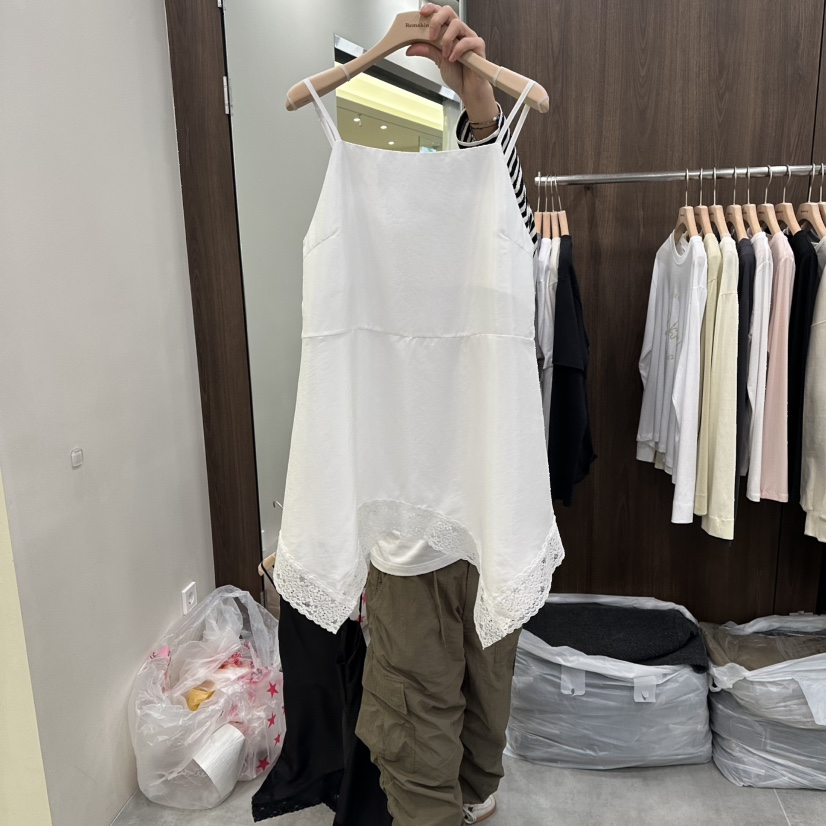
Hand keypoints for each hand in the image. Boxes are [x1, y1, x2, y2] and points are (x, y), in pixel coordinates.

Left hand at [405, 4, 497, 124]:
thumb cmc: (457, 74)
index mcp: (448, 32)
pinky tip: (453, 59)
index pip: (440, 13)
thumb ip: (426, 50)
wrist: (468, 90)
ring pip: (457, 24)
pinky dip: (457, 50)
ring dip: (446, 39)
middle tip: (431, 37)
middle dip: (436, 21)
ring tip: (444, 55)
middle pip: (448, 12)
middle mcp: (459, 32)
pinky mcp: (478, 46)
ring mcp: (469, 37)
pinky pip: (467, 41)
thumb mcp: (437, 61)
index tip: (422, 14)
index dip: (431, 9)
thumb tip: (410, 48)